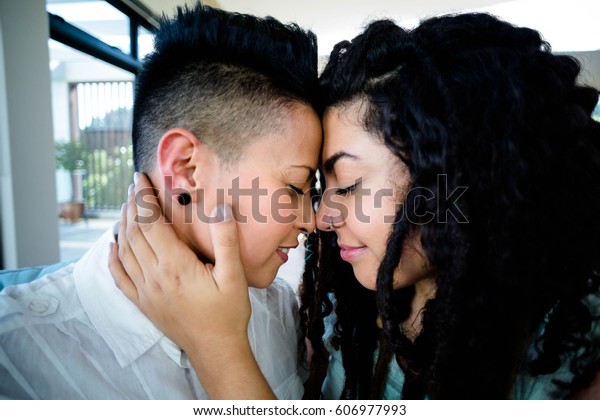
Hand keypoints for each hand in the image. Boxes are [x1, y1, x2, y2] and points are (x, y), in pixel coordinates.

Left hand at [108, 173, 274, 397]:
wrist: (215, 348)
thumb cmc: (228, 313)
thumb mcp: (234, 275)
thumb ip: (226, 239)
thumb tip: (220, 205)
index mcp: (175, 265)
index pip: (151, 222)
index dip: (144, 198)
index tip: (141, 178)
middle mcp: (154, 276)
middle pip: (135, 232)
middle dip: (132, 205)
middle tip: (134, 185)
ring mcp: (145, 291)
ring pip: (125, 251)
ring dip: (123, 225)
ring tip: (126, 206)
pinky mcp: (143, 303)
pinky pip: (120, 278)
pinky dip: (113, 259)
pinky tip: (112, 246)